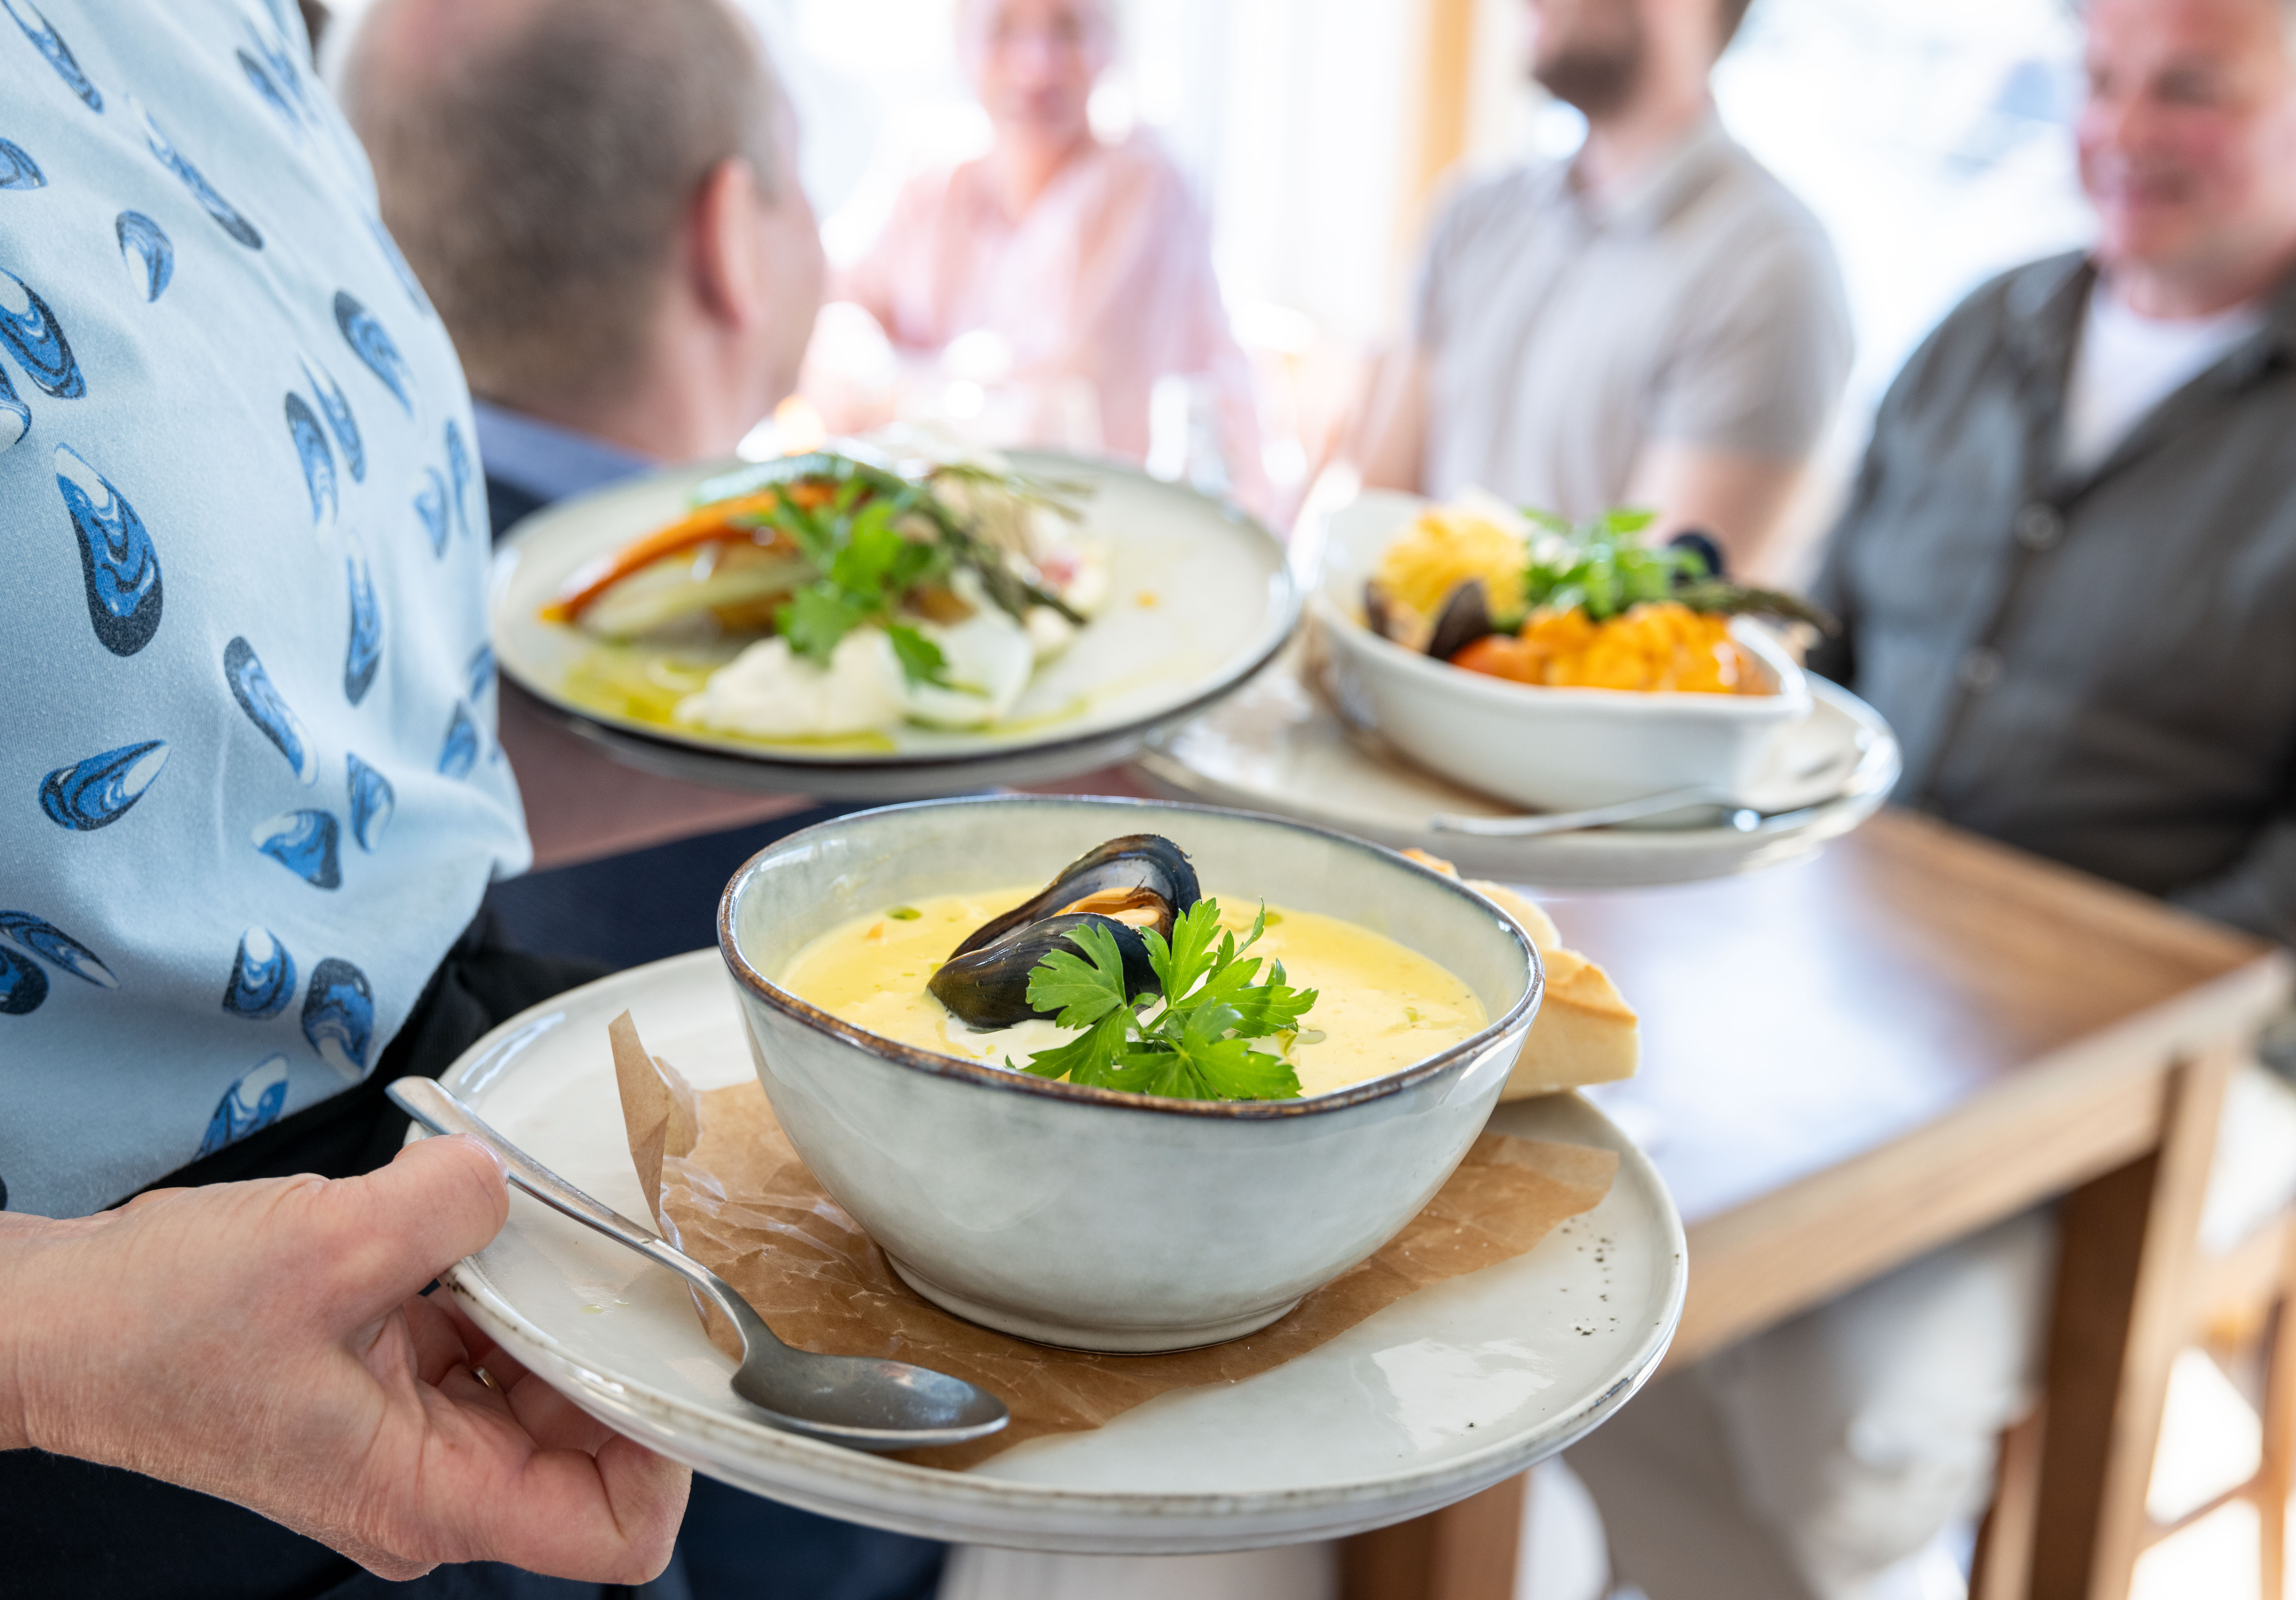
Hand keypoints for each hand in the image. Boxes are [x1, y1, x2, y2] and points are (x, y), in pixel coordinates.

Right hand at [0, 1135, 688, 1581]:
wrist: (63, 1322)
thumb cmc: (160, 1320)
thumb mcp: (322, 1247)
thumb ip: (447, 1207)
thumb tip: (507, 1177)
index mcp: (429, 1496)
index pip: (616, 1528)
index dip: (664, 1448)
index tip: (662, 1350)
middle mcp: (436, 1482)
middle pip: (596, 1441)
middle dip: (611, 1346)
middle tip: (616, 1250)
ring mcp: (418, 1433)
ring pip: (549, 1380)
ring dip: (553, 1304)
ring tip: (533, 1228)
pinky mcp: (398, 1381)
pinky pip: (493, 1343)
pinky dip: (501, 1286)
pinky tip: (480, 1231)